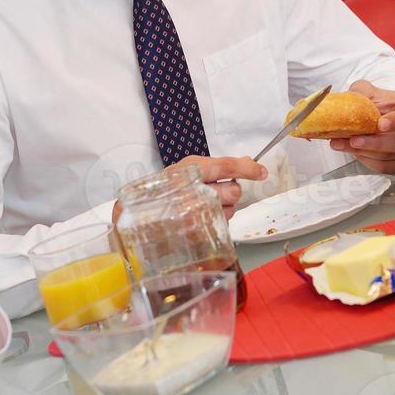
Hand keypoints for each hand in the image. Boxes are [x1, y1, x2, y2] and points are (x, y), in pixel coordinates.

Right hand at [115, 156, 267, 221]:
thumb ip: (218, 167)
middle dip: (231, 193)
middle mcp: (192, 192)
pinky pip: (221, 226)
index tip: (262, 172)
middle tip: (214, 194)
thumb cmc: (162, 191)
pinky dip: (215, 223)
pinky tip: (200, 221)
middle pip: (234, 190)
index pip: (225, 166)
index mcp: (189, 170)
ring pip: (230, 210)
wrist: (132, 218)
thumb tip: (247, 160)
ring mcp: (193, 216)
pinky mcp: (195, 235)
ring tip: (201, 208)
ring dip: (222, 209)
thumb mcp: (186, 171)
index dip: (247, 168)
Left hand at [329, 81, 394, 175]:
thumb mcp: (367, 92)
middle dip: (375, 143)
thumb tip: (351, 101)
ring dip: (365, 152)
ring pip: (392, 157)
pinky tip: (354, 152)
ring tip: (343, 145)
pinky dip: (367, 161)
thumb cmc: (377, 105)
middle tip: (353, 140)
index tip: (380, 124)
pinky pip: (387, 168)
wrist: (377, 120)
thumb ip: (361, 92)